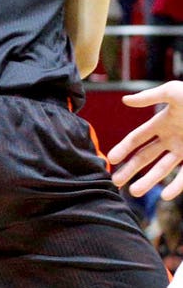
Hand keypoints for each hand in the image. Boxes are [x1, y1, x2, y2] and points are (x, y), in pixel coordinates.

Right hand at [108, 81, 182, 198]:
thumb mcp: (173, 92)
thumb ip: (149, 97)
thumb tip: (125, 100)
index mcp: (161, 123)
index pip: (137, 139)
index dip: (123, 148)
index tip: (110, 159)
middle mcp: (170, 139)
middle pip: (145, 157)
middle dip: (129, 169)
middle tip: (115, 182)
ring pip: (162, 169)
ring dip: (148, 181)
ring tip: (134, 192)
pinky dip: (175, 186)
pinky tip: (165, 195)